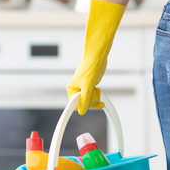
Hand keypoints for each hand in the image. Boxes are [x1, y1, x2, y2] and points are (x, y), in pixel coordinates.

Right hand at [66, 0, 125, 114]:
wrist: (97, 57)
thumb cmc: (90, 67)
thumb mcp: (87, 86)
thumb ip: (84, 99)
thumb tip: (81, 111)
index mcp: (71, 90)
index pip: (75, 106)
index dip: (82, 106)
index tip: (85, 106)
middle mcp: (76, 90)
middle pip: (84, 105)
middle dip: (91, 100)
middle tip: (94, 91)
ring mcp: (84, 89)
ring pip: (90, 102)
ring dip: (95, 97)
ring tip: (96, 88)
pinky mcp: (90, 87)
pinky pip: (94, 98)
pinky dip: (97, 95)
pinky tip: (98, 89)